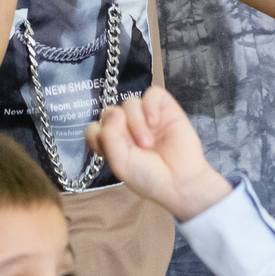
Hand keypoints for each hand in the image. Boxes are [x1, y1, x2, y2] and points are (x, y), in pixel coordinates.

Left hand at [86, 88, 228, 219]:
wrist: (180, 182)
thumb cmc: (150, 178)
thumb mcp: (121, 164)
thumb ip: (109, 138)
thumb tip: (114, 110)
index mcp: (114, 142)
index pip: (95, 127)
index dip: (99, 134)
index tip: (111, 150)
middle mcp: (128, 127)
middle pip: (110, 111)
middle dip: (118, 128)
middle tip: (133, 146)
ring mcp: (146, 117)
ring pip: (130, 102)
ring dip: (136, 122)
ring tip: (148, 143)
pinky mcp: (165, 109)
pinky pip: (152, 93)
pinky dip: (150, 106)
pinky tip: (155, 123)